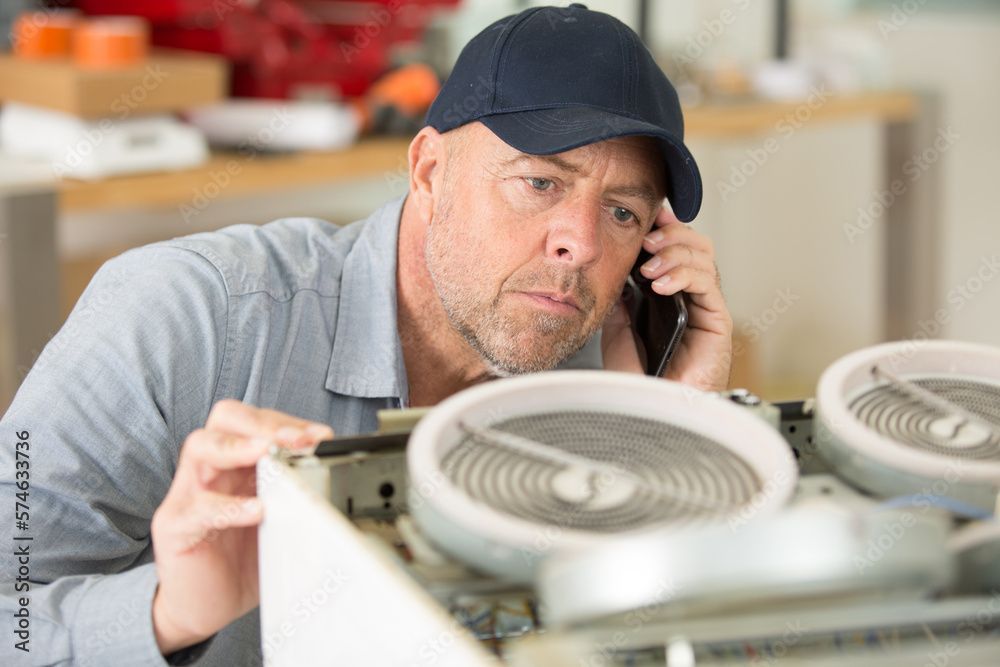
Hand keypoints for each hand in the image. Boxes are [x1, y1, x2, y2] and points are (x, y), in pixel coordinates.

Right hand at [150, 400, 333, 654]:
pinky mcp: (175, 525)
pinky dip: (229, 505)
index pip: (257, 421)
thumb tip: (338, 481)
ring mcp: (188, 493)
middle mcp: (211, 469)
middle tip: (294, 439)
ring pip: (200, 446)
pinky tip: (256, 510)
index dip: (289, 422)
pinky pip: (197, 506)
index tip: (321, 436)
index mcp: (238, 462)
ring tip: (265, 454)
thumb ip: (298, 497)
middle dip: (263, 422)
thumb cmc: (241, 558)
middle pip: (225, 418)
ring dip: (237, 446)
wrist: (203, 606)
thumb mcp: (279, 521)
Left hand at [602, 202, 732, 391]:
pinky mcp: (718, 321)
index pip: (672, 251)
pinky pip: (708, 284)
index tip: (644, 218)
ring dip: (675, 252)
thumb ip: (621, 300)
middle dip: (670, 234)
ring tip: (649, 265)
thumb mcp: (617, 331)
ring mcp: (706, 308)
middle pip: (694, 246)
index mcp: (668, 296)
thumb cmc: (637, 381)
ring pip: (704, 258)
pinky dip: (684, 275)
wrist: (651, 412)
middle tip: (646, 239)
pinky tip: (662, 283)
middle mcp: (691, 298)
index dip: (662, 229)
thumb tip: (615, 270)